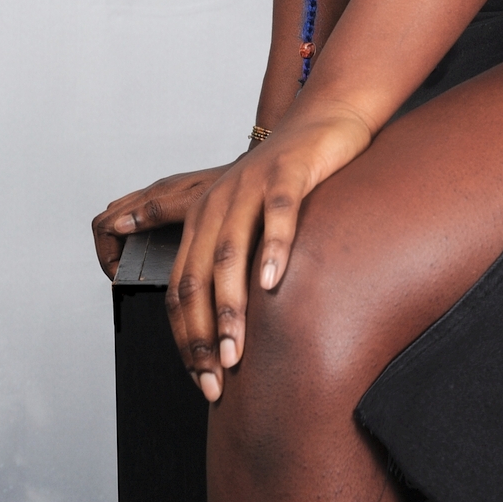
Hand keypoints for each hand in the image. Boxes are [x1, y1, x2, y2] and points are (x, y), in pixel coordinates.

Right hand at [92, 165, 233, 279]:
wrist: (254, 175)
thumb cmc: (228, 186)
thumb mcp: (193, 203)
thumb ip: (158, 211)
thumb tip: (120, 225)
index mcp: (152, 196)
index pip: (104, 224)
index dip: (105, 255)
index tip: (121, 275)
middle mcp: (151, 195)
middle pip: (106, 223)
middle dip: (108, 253)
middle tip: (125, 276)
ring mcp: (158, 199)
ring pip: (119, 221)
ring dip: (119, 246)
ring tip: (137, 270)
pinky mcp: (169, 204)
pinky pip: (138, 219)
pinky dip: (133, 239)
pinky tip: (152, 256)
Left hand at [166, 106, 371, 401]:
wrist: (323, 121)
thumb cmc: (288, 180)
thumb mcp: (248, 219)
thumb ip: (229, 262)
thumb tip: (219, 326)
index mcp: (202, 219)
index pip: (179, 289)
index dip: (185, 339)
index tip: (203, 379)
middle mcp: (218, 203)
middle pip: (195, 278)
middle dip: (201, 336)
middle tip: (216, 379)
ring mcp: (251, 186)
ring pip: (229, 254)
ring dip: (229, 307)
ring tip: (236, 349)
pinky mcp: (287, 172)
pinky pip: (277, 214)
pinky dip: (273, 249)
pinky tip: (273, 281)